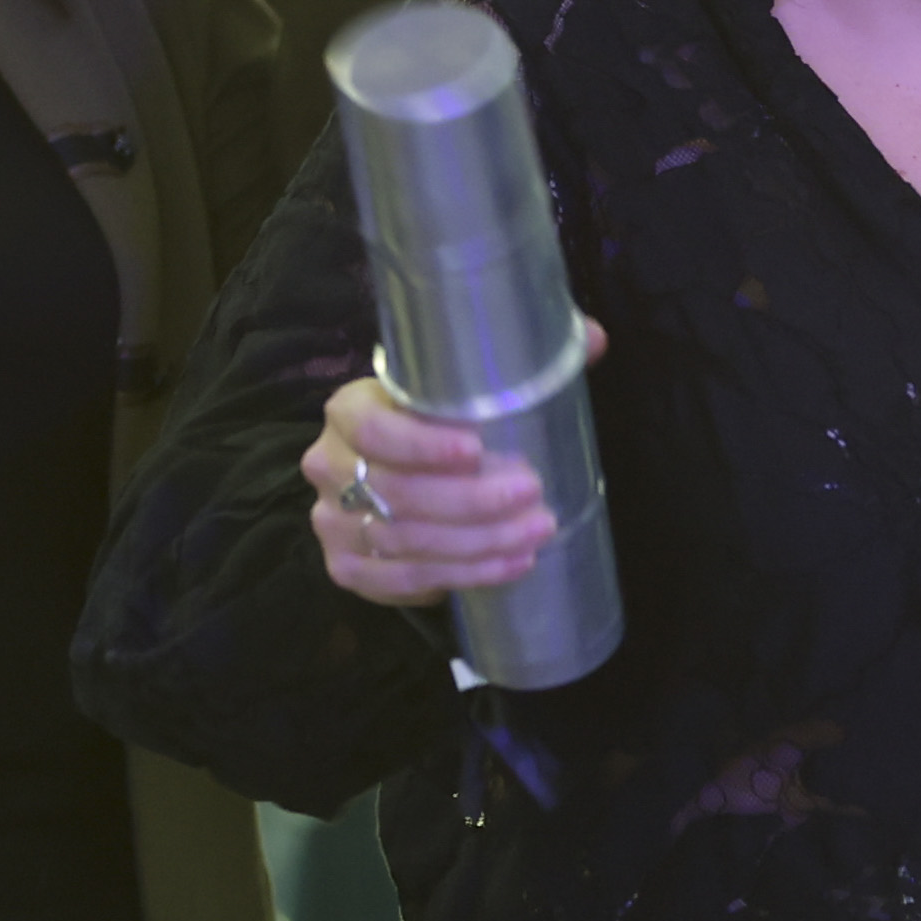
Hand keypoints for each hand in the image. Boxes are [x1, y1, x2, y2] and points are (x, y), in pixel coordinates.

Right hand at [296, 322, 603, 602]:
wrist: (401, 475)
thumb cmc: (441, 425)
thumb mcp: (467, 388)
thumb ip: (524, 363)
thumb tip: (593, 339)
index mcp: (348, 410)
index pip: (372, 429)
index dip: (421, 445)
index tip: (477, 449)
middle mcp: (328, 465)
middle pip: (396, 493)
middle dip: (471, 500)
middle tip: (531, 494)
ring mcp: (332, 522)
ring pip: (404, 541)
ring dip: (476, 543)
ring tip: (535, 533)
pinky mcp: (346, 568)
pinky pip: (400, 581)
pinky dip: (459, 576)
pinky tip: (505, 566)